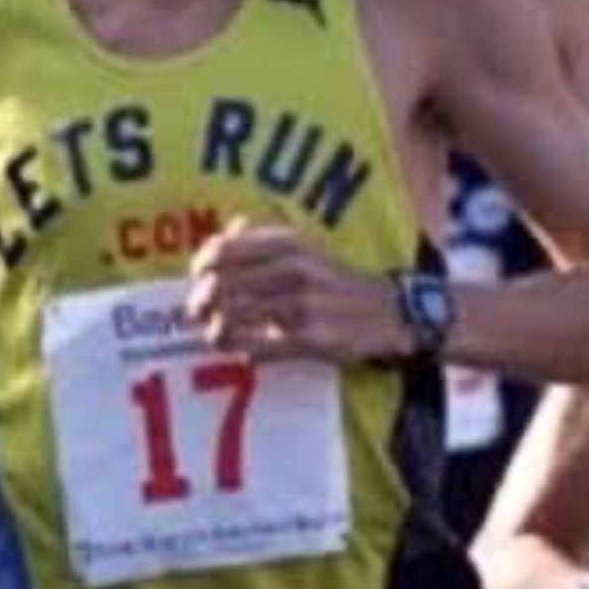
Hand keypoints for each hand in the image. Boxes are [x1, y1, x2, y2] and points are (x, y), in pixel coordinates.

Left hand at [187, 219, 413, 363]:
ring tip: (216, 336)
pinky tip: (244, 350)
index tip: (198, 281)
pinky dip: (242, 350)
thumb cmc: (334, 281)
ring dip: (215, 331)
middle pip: (219, 285)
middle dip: (199, 303)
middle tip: (198, 315)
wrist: (389, 311)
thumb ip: (261, 240)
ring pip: (232, 319)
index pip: (221, 249)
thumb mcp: (304, 249)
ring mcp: (302, 305)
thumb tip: (221, 238)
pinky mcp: (311, 339)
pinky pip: (257, 347)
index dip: (200, 268)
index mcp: (286, 243)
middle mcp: (292, 269)